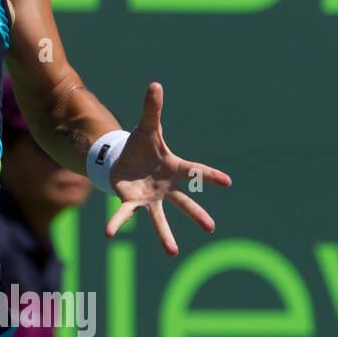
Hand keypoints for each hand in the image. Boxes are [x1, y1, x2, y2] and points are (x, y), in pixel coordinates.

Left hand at [105, 82, 231, 255]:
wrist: (123, 159)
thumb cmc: (140, 146)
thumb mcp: (145, 127)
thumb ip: (151, 109)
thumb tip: (155, 84)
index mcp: (174, 168)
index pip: (195, 171)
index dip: (210, 175)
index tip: (227, 182)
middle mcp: (166, 187)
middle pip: (184, 202)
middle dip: (196, 215)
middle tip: (211, 228)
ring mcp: (151, 197)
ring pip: (160, 218)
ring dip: (165, 235)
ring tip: (172, 252)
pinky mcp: (132, 202)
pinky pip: (125, 214)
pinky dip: (117, 224)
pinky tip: (109, 234)